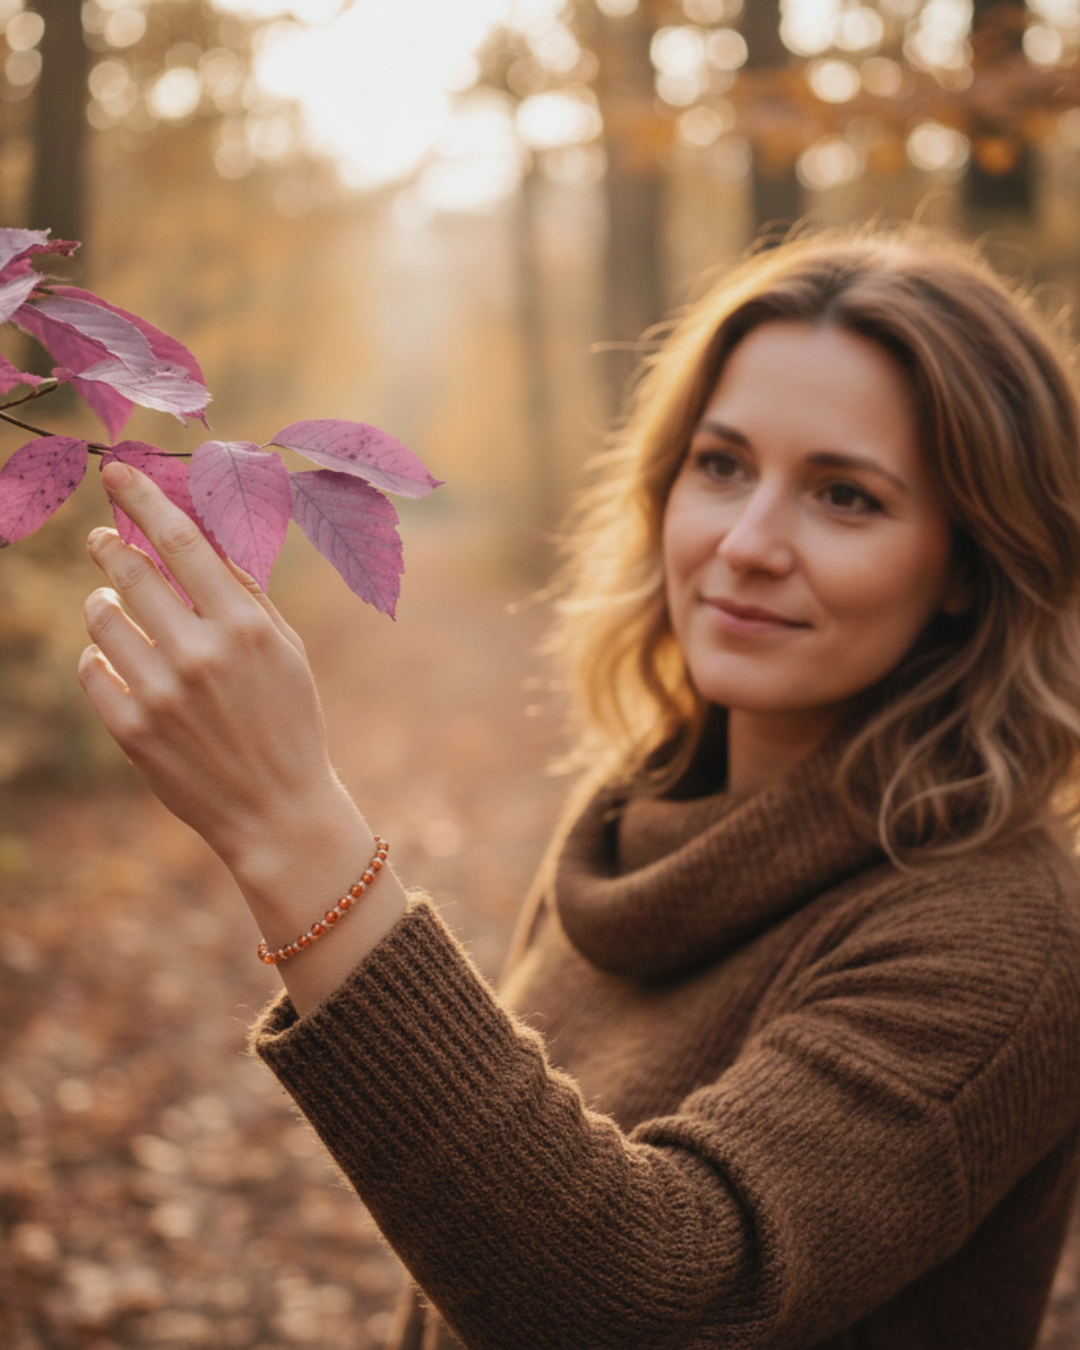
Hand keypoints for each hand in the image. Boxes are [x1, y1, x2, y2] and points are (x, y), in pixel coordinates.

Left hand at [80, 461, 339, 871]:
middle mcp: (199, 653)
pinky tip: (117, 660)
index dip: (142, 498)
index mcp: (244, 625)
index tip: (115, 473)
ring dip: (102, 602)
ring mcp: (161, 693)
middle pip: (129, 571)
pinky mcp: (131, 729)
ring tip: (112, 606)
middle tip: (102, 540)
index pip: (180, 540)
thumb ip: (245, 593)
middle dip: (108, 547)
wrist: (277, 810)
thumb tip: (201, 537)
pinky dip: (97, 657)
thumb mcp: (287, 651)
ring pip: (101, 618)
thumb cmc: (288, 721)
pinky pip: (91, 669)